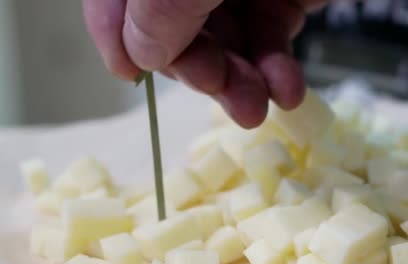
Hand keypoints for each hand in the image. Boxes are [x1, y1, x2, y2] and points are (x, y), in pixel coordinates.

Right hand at [83, 0, 326, 127]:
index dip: (118, 32)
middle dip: (200, 69)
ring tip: (257, 107)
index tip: (132, 75)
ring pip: (226, 43)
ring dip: (241, 81)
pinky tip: (286, 89)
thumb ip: (157, 10)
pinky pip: (270, 37)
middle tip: (224, 95)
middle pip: (175, 28)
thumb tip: (140, 56)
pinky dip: (277, 69)